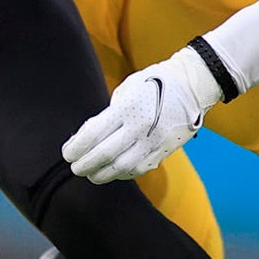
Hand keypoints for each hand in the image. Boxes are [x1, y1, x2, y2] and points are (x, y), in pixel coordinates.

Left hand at [63, 46, 222, 182]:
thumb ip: (107, 115)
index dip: (75, 147)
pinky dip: (122, 174)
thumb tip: (87, 138)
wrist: (192, 85)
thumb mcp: (126, 90)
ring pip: (122, 168)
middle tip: (75, 167)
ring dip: (102, 174)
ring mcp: (154, 141)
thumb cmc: (153, 83)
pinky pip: (139, 169)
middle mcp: (141, 126)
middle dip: (85, 165)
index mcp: (128, 108)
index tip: (67, 153)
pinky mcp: (164, 150)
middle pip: (105, 156)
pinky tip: (113, 171)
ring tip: (91, 174)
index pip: (92, 134)